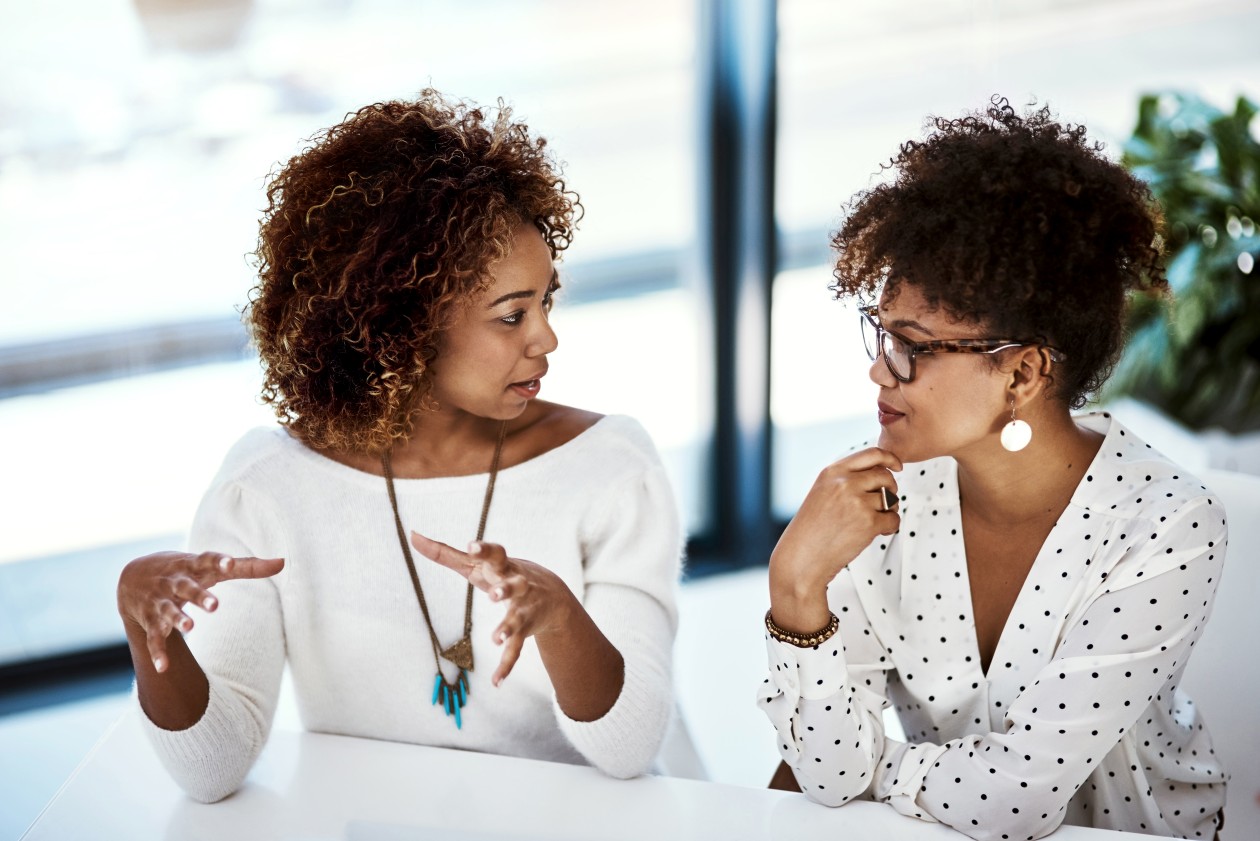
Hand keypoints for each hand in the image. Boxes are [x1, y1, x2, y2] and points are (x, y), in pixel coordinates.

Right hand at [117, 551, 284, 672]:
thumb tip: (283, 562)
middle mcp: (175, 582)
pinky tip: (163, 668)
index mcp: (194, 566)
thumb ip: (248, 566)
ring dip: (178, 619)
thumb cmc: (187, 569)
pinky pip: (153, 638)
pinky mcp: (150, 621)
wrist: (133, 576)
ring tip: (190, 627)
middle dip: (199, 596)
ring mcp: (161, 601)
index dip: (219, 562)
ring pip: (168, 611)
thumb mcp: (213, 566)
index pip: (207, 560)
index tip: (230, 564)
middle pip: (187, 588)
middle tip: (215, 605)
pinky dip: (157, 653)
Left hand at [410, 532, 574, 686]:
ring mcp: (523, 609)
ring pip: (517, 619)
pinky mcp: (526, 631)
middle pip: (514, 585)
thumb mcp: (477, 564)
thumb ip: (445, 553)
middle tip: (495, 595)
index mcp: (503, 566)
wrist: (553, 596)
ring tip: (496, 639)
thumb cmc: (504, 574)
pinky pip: (516, 650)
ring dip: (507, 628)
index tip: (472, 546)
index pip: (496, 554)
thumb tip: (413, 536)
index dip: (485, 550)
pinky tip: (496, 681)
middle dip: (506, 590)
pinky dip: (507, 665)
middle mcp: (518, 585)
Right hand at [769, 447, 901, 629]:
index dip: (890, 459)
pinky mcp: (868, 523)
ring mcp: (857, 502)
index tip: (897, 467)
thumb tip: (882, 473)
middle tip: (885, 502)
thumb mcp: (822, 493)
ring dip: (889, 510)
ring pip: (891, 498)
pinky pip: (893, 519)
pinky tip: (876, 533)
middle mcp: (845, 483)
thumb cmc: (811, 530)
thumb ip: (846, 480)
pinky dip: (889, 527)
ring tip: (874, 521)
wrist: (801, 558)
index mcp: (832, 472)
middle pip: (885, 476)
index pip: (872, 454)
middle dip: (891, 488)